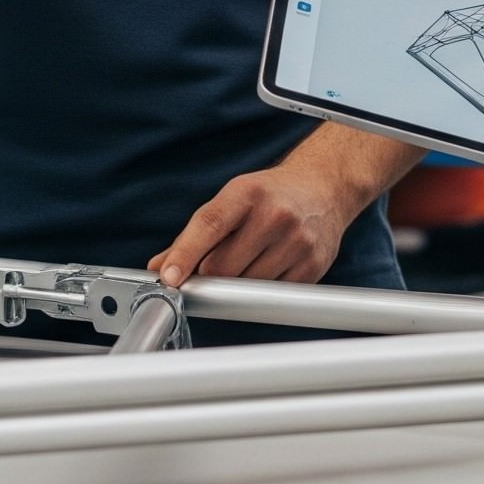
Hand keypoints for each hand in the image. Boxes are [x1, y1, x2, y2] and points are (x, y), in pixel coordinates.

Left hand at [149, 162, 363, 285]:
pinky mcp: (312, 265)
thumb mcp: (231, 200)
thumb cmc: (270, 195)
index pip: (209, 225)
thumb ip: (194, 235)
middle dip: (210, 275)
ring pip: (247, 285)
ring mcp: (297, 241)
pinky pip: (272, 295)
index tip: (169, 277)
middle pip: (223, 266)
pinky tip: (268, 268)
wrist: (324, 188)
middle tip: (212, 270)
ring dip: (237, 284)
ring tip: (246, 263)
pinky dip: (262, 290)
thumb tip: (159, 267)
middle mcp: (275, 214)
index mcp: (247, 193)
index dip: (185, 253)